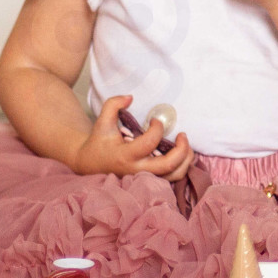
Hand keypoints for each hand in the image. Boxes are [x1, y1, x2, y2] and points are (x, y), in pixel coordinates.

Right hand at [70, 94, 194, 182]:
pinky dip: (181, 166)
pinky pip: (173, 177)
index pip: (149, 143)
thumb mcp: (101, 122)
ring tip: (185, 145)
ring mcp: (145, 177)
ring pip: (175, 175)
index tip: (156, 120)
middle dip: (182, 149)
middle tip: (182, 135)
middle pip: (169, 165)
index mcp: (125, 155)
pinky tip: (180, 153)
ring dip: (186, 160)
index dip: (158, 129)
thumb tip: (130, 97)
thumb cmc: (99, 142)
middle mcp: (137, 170)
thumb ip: (113, 105)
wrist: (91, 165)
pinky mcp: (150, 180)